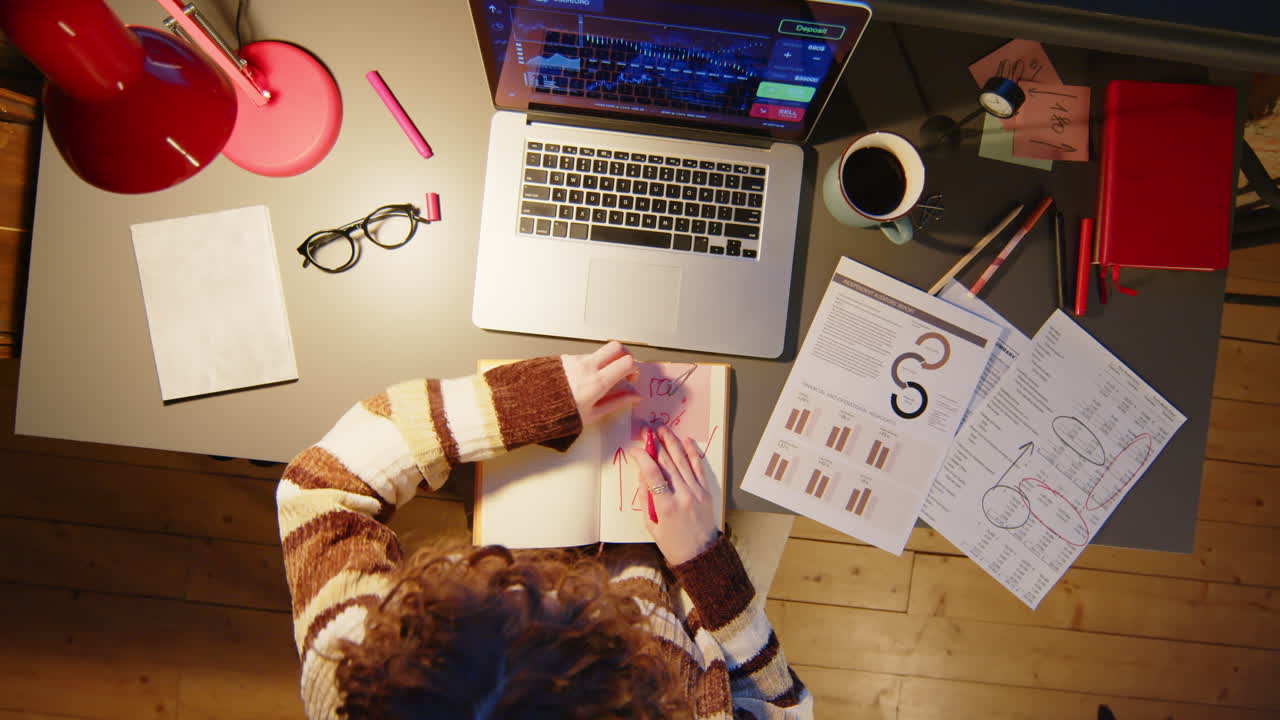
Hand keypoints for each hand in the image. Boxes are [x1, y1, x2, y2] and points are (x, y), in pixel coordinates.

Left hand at [561, 341, 639, 425]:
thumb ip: (617, 402)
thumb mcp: (593, 414)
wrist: (534, 406)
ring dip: (606, 362)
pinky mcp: (566, 358)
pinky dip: (590, 365)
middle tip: (623, 370)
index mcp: (597, 383)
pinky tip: (584, 379)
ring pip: (600, 352)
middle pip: (617, 347)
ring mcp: (576, 360)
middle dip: (625, 355)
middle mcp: (587, 367)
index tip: (631, 378)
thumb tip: (634, 396)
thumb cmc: (561, 414)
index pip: (627, 362)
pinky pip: (585, 357)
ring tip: (599, 380)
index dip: (634, 369)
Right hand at [632, 423, 717, 565]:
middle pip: (667, 464)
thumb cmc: (673, 544)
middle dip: (655, 445)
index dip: (642, 458)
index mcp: (666, 506)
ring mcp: (696, 492)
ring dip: (672, 443)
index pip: (652, 474)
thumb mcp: (652, 525)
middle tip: (646, 432)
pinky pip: (698, 468)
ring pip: (682, 461)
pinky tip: (685, 441)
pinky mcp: (706, 491)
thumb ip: (646, 499)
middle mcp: (682, 495)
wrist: (701, 554)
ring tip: (663, 430)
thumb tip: (642, 476)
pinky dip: (692, 453)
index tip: (635, 450)